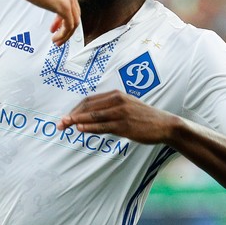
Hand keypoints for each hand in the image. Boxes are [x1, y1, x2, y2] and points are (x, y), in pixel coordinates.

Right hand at [19, 0, 78, 45]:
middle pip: (75, 15)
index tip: (55, 25)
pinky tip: (57, 38)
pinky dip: (64, 35)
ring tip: (58, 41)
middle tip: (58, 34)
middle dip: (66, 27)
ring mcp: (68, 0)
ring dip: (66, 34)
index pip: (71, 5)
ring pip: (75, 22)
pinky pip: (69, 26)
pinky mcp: (64, 8)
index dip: (63, 18)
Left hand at [57, 90, 177, 144]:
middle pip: (88, 107)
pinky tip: (80, 129)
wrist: (165, 125)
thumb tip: (89, 116)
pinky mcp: (125, 126)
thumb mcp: (126, 106)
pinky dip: (90, 127)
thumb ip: (109, 108)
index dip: (75, 109)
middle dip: (72, 115)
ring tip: (65, 125)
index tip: (66, 117)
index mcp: (116, 95)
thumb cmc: (143, 117)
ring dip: (77, 121)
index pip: (89, 101)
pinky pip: (104, 126)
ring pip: (94, 116)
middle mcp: (117, 101)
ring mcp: (121, 113)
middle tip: (60, 123)